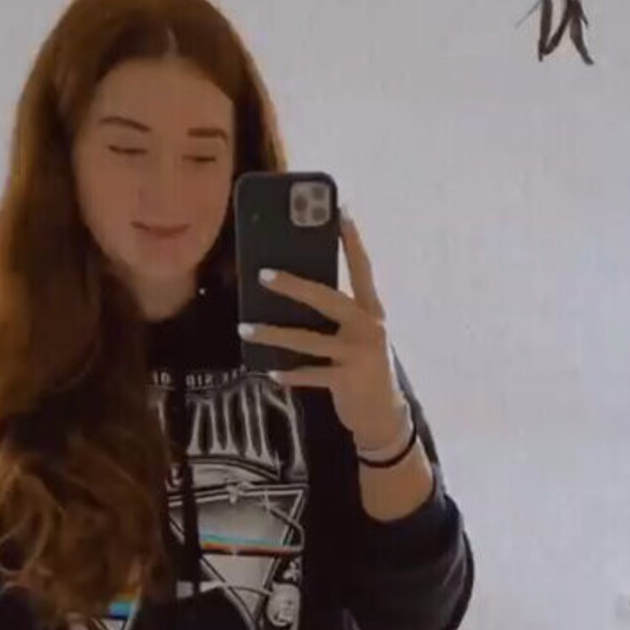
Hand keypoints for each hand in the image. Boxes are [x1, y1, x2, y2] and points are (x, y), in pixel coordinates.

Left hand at [237, 211, 407, 449]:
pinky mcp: (347, 380)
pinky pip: (310, 374)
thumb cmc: (364, 369)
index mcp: (371, 311)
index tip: (340, 212)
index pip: (363, 269)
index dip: (352, 241)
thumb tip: (294, 294)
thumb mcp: (358, 337)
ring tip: (245, 328)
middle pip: (327, 298)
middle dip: (294, 285)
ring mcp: (359, 355)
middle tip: (263, 274)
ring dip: (274, 334)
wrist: (384, 417)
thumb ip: (337, 317)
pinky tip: (271, 372)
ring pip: (309, 339)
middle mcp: (368, 328)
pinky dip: (289, 373)